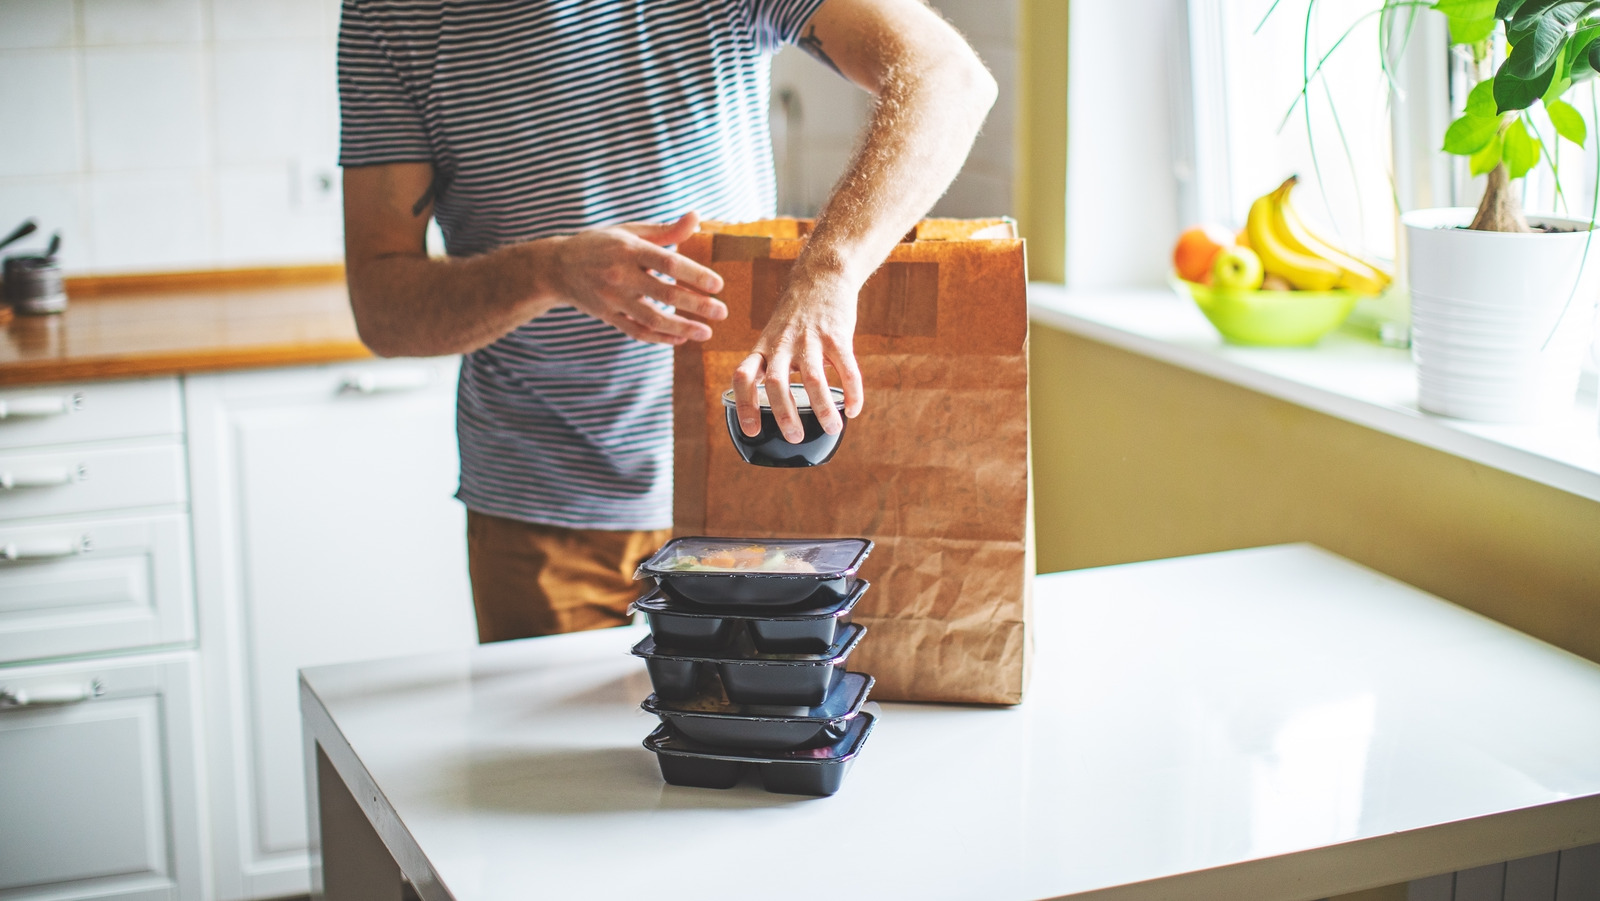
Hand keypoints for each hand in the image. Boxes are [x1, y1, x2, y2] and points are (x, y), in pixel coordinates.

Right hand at [548, 212, 725, 344]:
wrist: (557, 267)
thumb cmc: (602, 245)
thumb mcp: (630, 232)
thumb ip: (664, 230)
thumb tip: (695, 217)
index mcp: (629, 249)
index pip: (667, 262)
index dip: (694, 274)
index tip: (718, 285)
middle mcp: (620, 274)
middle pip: (664, 293)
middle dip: (696, 305)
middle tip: (722, 312)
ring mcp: (612, 298)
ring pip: (651, 318)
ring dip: (682, 328)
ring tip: (706, 333)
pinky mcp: (607, 316)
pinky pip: (637, 331)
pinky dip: (660, 338)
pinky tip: (681, 339)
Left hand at [730, 271, 863, 441]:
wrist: (822, 274)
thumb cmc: (796, 313)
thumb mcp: (774, 334)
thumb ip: (772, 364)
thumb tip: (778, 406)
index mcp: (764, 347)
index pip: (744, 377)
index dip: (745, 405)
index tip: (753, 430)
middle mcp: (783, 344)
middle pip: (777, 383)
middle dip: (785, 414)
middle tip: (794, 437)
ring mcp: (811, 339)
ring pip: (813, 379)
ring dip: (822, 409)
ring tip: (832, 429)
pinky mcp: (838, 335)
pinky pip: (846, 369)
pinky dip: (852, 393)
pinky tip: (853, 410)